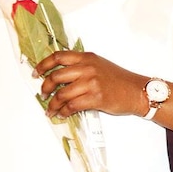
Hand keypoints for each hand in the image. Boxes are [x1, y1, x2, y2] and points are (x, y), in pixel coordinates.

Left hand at [34, 51, 148, 118]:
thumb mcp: (99, 65)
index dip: (43, 65)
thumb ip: (81, 66)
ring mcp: (91, 83)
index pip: (58, 57)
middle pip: (56, 76)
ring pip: (62, 94)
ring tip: (50, 110)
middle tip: (43, 95)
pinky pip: (72, 106)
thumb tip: (59, 75)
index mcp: (87, 58)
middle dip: (45, 88)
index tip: (36, 73)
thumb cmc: (118, 80)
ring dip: (53, 104)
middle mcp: (88, 68)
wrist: (136, 91)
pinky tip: (61, 114)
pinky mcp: (95, 98)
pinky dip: (63, 112)